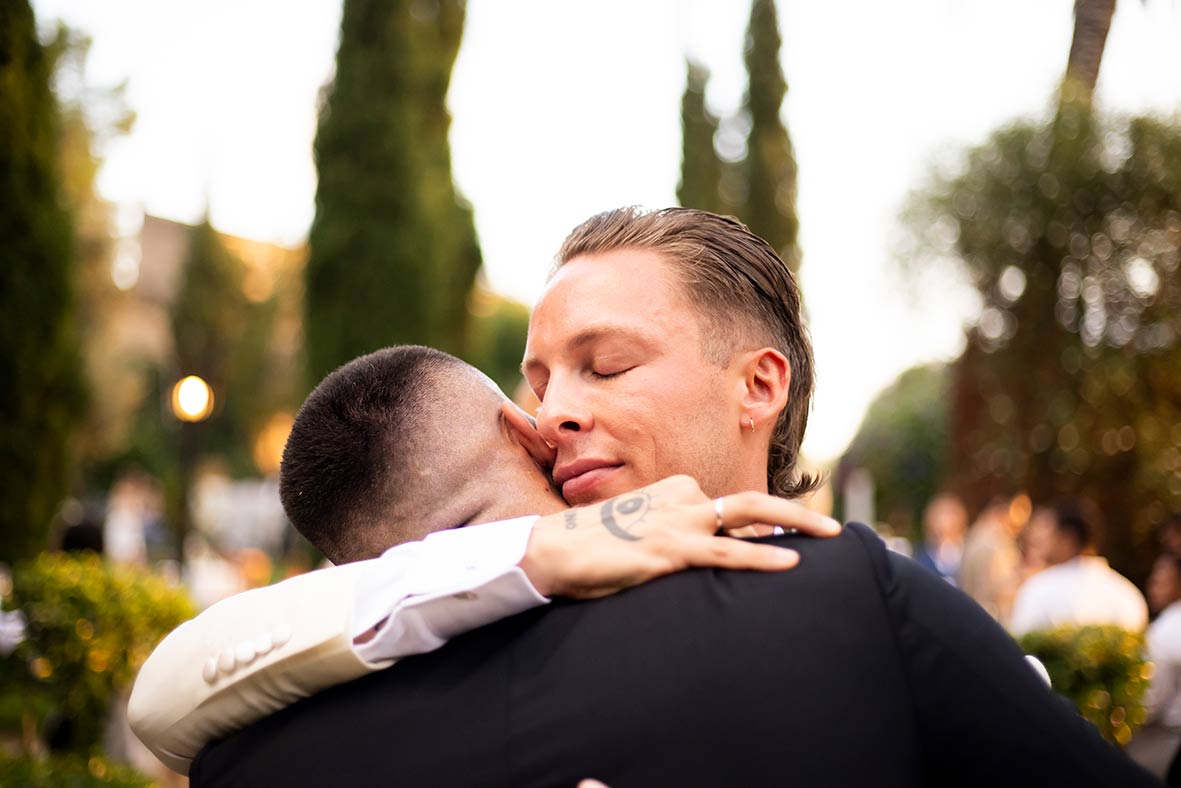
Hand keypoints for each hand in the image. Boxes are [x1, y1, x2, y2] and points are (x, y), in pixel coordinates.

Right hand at [518, 475, 840, 598]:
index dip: (759, 523)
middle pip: (749, 502)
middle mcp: (680, 501)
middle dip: (796, 513)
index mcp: (671, 492)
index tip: (788, 536)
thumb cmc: (590, 549)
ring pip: (746, 518)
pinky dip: (762, 558)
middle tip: (833, 529)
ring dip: (795, 528)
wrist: (551, 553)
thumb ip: (665, 537)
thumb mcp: (633, 533)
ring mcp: (677, 524)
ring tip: (832, 537)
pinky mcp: (669, 552)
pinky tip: (791, 564)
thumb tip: (688, 558)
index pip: (726, 506)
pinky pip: (725, 554)